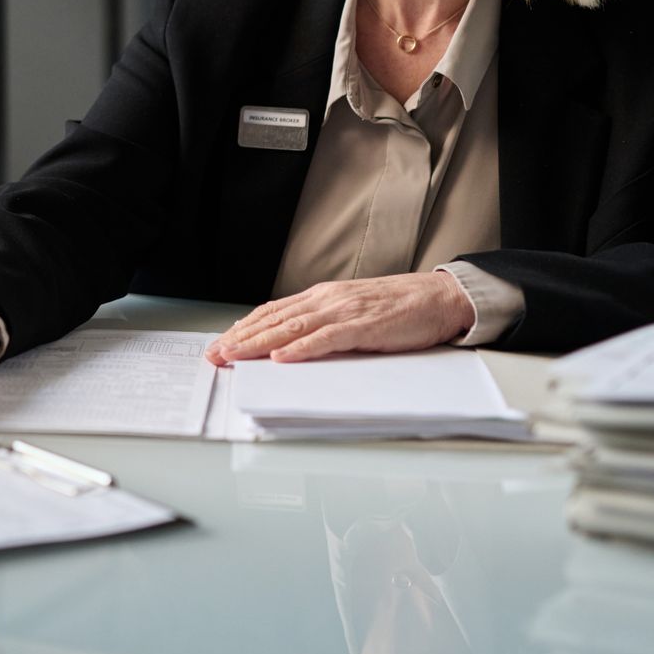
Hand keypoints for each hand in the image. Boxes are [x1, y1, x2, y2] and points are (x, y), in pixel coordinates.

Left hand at [204, 273, 475, 364]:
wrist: (438, 297)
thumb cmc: (397, 306)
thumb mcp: (350, 310)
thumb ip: (323, 322)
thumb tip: (290, 343)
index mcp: (321, 296)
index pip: (272, 312)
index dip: (244, 327)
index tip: (222, 342)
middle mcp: (326, 300)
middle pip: (274, 320)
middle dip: (240, 338)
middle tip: (214, 354)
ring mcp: (343, 311)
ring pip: (292, 328)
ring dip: (259, 343)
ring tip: (234, 355)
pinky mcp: (363, 325)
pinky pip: (326, 338)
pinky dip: (301, 349)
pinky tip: (281, 358)